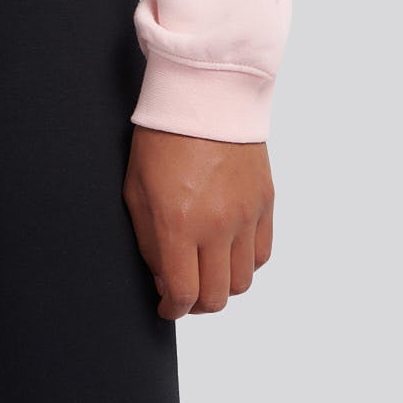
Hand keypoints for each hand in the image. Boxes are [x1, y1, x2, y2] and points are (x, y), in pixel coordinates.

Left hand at [122, 125, 274, 318]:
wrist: (203, 93)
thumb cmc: (161, 137)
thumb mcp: (136, 189)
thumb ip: (149, 242)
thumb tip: (164, 280)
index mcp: (178, 223)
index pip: (184, 294)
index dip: (172, 310)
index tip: (166, 307)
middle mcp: (217, 225)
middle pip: (216, 297)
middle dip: (196, 305)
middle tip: (185, 293)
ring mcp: (246, 215)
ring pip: (242, 281)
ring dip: (222, 284)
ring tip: (206, 270)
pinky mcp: (265, 202)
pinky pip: (262, 254)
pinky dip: (245, 262)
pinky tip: (228, 250)